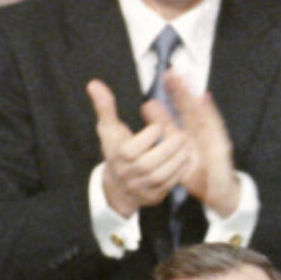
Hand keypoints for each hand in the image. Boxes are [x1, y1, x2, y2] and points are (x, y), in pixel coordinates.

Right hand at [87, 80, 193, 217]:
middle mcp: (128, 174)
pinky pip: (168, 186)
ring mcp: (140, 187)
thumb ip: (105, 107)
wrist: (117, 188)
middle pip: (147, 165)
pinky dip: (179, 172)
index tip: (159, 125)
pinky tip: (186, 159)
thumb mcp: (109, 130)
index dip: (147, 137)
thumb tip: (94, 84)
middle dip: (167, 149)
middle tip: (181, 136)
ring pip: (160, 176)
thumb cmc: (115, 152)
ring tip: (186, 145)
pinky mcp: (153, 196)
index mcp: (117, 156)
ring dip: (176, 160)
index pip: (131, 150)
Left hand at [163, 72, 241, 216]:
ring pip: (201, 113)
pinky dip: (210, 113)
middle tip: (171, 72)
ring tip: (185, 79)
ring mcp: (211, 137)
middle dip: (181, 90)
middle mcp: (200, 133)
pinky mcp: (220, 146)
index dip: (174, 94)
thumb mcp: (175, 158)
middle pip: (189, 107)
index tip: (165, 76)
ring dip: (193, 96)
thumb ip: (165, 136)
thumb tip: (149, 112)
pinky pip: (214, 128)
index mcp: (188, 135)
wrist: (219, 193)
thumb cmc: (198, 175)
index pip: (180, 111)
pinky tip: (204, 99)